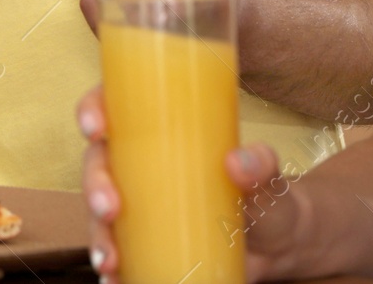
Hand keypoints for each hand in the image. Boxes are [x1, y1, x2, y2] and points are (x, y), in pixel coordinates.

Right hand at [79, 85, 306, 282]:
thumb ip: (262, 165)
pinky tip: (114, 281)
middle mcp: (141, 166)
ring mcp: (142, 207)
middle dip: (94, 185)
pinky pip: (118, 254)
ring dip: (97, 235)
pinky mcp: (147, 243)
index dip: (93, 108)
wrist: (279, 245)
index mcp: (162, 131)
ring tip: (110, 260)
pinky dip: (111, 271)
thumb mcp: (269, 176)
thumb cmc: (267, 195)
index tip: (96, 127)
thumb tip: (238, 162)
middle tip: (110, 208)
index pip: (116, 106)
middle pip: (99, 164)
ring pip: (101, 213)